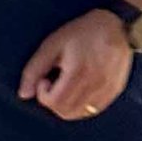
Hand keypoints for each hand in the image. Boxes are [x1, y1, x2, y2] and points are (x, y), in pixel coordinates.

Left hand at [20, 9, 140, 121]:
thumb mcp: (52, 45)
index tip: (45, 79)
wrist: (117, 26)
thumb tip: (24, 95)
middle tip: (54, 82)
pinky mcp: (115, 91)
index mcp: (79, 72)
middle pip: (65, 112)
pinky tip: (79, 88)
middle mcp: (96, 84)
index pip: (54, 102)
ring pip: (79, 114)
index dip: (43, 94)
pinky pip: (93, 110)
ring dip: (66, 105)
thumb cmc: (82, 32)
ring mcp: (108, 90)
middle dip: (52, 101)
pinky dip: (81, 105)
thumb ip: (34, 70)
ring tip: (67, 84)